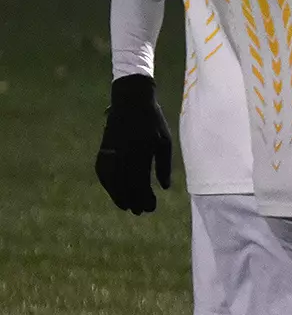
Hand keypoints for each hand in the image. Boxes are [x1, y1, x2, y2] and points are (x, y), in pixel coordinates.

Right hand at [96, 73, 172, 213]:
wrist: (131, 102)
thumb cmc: (153, 121)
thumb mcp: (164, 140)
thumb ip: (164, 165)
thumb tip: (164, 188)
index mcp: (141, 152)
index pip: (141, 183)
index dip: (145, 198)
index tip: (151, 208)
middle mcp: (124, 155)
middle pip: (126, 186)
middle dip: (133, 201)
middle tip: (141, 212)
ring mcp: (111, 153)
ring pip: (112, 182)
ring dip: (119, 196)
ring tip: (127, 207)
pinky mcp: (103, 150)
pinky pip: (103, 173)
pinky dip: (108, 185)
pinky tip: (115, 192)